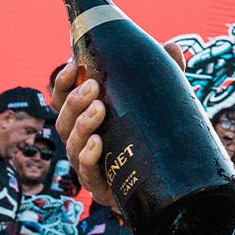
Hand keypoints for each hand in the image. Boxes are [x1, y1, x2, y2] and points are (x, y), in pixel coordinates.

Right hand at [51, 45, 187, 209]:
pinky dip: (88, 158)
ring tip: (99, 110)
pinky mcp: (101, 187)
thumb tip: (170, 47)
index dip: (63, 83)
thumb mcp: (158, 105)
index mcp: (88, 120)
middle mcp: (82, 142)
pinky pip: (87, 173)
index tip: (73, 65)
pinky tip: (98, 144)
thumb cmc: (154, 138)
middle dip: (74, 101)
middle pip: (64, 120)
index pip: (64, 99)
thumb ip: (163, 77)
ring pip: (72, 145)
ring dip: (82, 126)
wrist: (168, 187)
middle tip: (93, 87)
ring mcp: (89, 166)